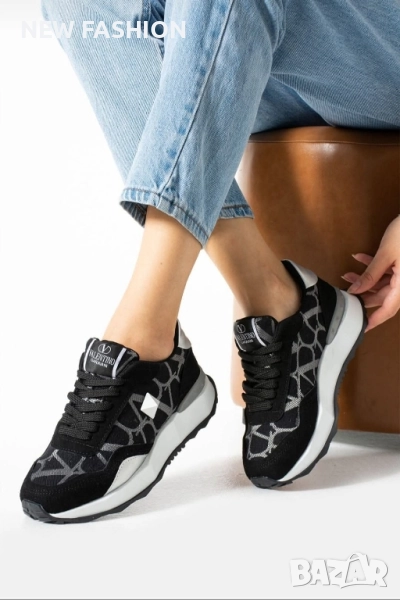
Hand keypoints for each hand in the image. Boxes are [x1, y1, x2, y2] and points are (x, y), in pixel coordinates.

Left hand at [342, 216, 399, 331]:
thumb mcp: (386, 254)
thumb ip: (370, 275)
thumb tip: (355, 292)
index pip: (388, 309)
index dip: (374, 319)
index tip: (361, 328)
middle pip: (384, 296)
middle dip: (363, 294)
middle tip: (344, 294)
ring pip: (384, 282)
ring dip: (366, 278)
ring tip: (346, 274)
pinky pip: (389, 270)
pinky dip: (375, 266)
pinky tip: (359, 258)